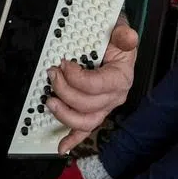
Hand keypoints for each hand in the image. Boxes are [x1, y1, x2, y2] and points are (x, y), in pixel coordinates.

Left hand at [45, 20, 137, 154]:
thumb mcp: (120, 31)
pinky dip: (73, 139)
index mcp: (121, 78)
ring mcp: (104, 107)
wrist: (113, 44)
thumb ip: (123, 34)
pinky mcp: (94, 112)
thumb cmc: (114, 40)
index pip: (97, 85)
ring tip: (50, 100)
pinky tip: (61, 147)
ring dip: (64, 113)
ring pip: (84, 121)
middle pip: (87, 105)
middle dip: (64, 90)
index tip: (64, 63)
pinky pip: (85, 130)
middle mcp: (114, 97)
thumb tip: (128, 37)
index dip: (76, 77)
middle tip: (53, 74)